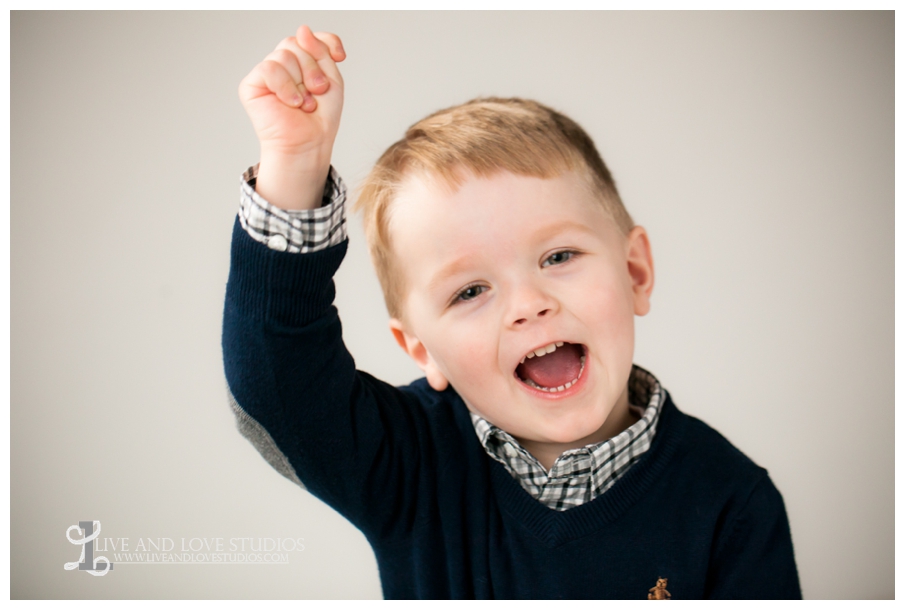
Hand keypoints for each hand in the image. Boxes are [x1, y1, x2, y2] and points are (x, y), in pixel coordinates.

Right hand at [239, 26, 345, 209]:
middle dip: (314, 68)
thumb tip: (302, 30)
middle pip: (297, 43)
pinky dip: (285, 86)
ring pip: (284, 55)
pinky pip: (269, 68)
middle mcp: (282, 64)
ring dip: (301, 81)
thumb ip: (321, 52)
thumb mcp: (332, 80)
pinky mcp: (252, 85)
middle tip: (317, 92)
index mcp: (301, 62)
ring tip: (304, 103)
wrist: (309, 143)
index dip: (326, 41)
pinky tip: (291, 102)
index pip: (310, 36)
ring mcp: (266, 74)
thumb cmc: (320, 117)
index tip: (340, 57)